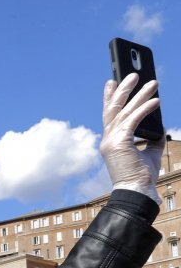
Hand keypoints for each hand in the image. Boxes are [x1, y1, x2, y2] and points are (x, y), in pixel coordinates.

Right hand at [99, 73, 164, 203]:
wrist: (137, 192)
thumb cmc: (142, 176)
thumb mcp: (150, 153)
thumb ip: (152, 138)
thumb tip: (160, 125)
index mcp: (111, 142)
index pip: (109, 116)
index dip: (110, 98)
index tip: (112, 83)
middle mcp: (107, 139)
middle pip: (113, 109)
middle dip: (122, 90)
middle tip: (132, 74)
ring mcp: (111, 141)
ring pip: (124, 112)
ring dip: (139, 95)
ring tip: (152, 83)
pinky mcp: (119, 143)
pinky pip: (133, 121)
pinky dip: (144, 109)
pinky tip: (156, 101)